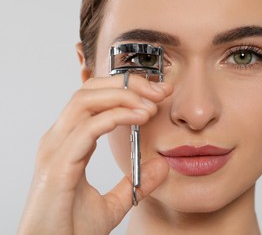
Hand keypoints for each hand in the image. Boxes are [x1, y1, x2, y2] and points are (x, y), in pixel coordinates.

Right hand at [18, 75, 171, 234]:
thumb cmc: (71, 230)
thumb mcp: (114, 204)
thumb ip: (137, 182)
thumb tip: (162, 166)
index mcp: (69, 143)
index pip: (95, 100)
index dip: (127, 90)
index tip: (158, 95)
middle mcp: (59, 139)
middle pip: (89, 90)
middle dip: (127, 84)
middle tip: (159, 92)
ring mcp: (55, 149)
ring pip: (85, 101)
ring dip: (123, 96)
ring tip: (152, 105)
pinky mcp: (58, 165)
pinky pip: (87, 127)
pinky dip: (116, 116)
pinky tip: (139, 118)